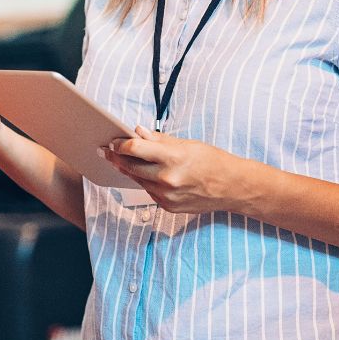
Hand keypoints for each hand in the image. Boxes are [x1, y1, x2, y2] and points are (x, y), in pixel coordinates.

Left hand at [102, 127, 249, 213]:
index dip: (120, 144)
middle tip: (106, 151)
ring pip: (137, 180)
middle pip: (130, 167)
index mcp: (173, 158)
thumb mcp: (187, 144)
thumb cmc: (213, 161)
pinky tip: (144, 174)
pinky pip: (149, 192)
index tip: (112, 141)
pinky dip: (145, 182)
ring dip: (128, 170)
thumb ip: (160, 140)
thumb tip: (138, 132)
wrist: (232, 188)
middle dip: (116, 158)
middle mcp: (167, 179)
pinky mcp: (168, 207)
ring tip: (120, 161)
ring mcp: (167, 196)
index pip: (135, 149)